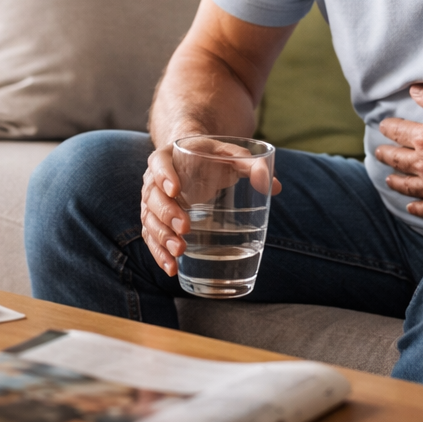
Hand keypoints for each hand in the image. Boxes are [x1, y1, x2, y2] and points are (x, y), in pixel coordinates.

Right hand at [140, 138, 281, 276]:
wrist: (192, 161)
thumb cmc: (211, 157)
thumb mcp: (231, 154)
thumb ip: (252, 165)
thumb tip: (273, 186)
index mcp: (169, 156)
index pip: (159, 163)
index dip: (164, 175)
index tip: (175, 189)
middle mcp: (154, 180)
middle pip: (152, 197)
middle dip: (166, 214)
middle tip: (184, 227)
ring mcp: (153, 202)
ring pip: (149, 220)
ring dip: (161, 237)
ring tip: (178, 250)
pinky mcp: (157, 221)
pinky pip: (151, 238)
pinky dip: (159, 253)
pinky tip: (171, 267)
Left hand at [376, 85, 422, 217]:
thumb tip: (414, 90)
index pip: (397, 131)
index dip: (389, 127)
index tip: (384, 126)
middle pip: (397, 159)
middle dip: (386, 154)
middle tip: (379, 153)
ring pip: (407, 185)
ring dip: (396, 182)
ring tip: (389, 180)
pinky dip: (417, 208)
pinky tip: (411, 207)